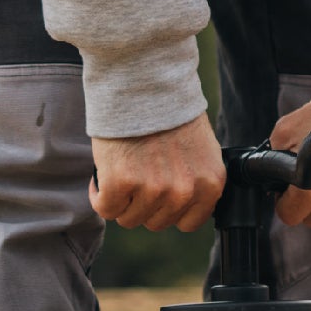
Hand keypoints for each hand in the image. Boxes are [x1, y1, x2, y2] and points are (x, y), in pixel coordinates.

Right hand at [91, 113, 226, 231]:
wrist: (147, 87)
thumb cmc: (171, 115)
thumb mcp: (201, 151)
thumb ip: (195, 180)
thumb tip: (182, 203)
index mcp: (211, 184)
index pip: (189, 223)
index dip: (169, 210)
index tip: (159, 196)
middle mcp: (185, 191)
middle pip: (156, 223)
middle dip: (143, 204)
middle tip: (137, 178)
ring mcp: (154, 189)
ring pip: (129, 219)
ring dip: (121, 200)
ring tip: (122, 173)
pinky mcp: (122, 183)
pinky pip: (106, 209)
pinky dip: (99, 195)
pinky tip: (104, 176)